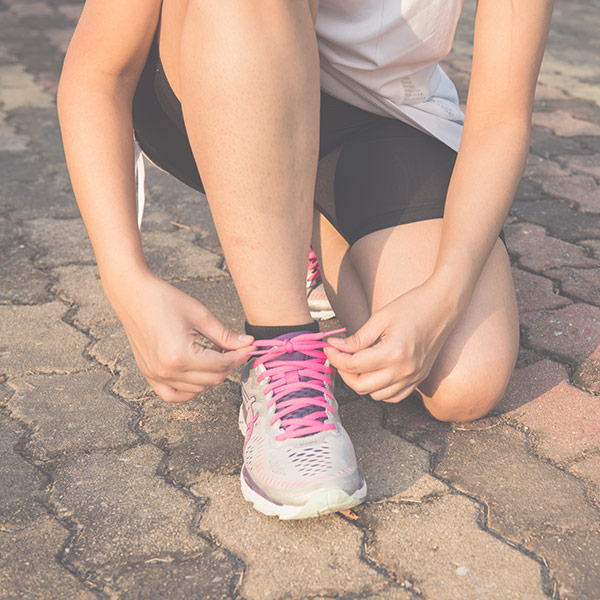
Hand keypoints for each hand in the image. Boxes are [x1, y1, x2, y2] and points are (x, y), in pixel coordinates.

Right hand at [106, 270, 253, 401]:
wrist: (133, 294)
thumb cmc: (164, 300)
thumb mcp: (201, 315)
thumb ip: (225, 335)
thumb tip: (248, 344)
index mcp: (181, 356)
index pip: (221, 365)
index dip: (239, 356)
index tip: (249, 348)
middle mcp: (167, 371)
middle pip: (212, 380)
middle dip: (228, 365)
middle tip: (233, 347)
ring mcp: (155, 375)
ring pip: (197, 389)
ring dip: (211, 375)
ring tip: (212, 352)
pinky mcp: (148, 374)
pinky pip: (172, 395)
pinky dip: (188, 390)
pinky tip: (197, 374)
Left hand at [325, 280, 462, 402]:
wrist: (444, 305)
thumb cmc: (413, 306)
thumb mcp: (380, 318)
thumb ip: (357, 338)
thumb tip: (335, 347)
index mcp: (394, 353)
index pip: (354, 365)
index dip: (336, 357)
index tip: (329, 347)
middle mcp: (405, 370)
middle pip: (362, 386)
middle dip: (344, 372)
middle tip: (338, 356)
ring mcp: (414, 377)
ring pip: (376, 396)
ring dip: (361, 382)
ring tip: (355, 363)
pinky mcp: (419, 379)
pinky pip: (393, 396)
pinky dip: (379, 390)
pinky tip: (373, 373)